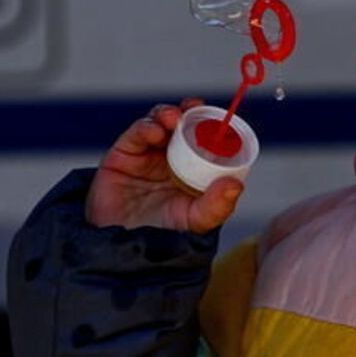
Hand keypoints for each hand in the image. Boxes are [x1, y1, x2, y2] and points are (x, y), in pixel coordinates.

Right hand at [86, 97, 244, 234]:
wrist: (119, 249)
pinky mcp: (122, 155)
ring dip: (167, 114)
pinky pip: (135, 134)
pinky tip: (153, 132)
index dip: (211, 125)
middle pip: (182, 125)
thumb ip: (216, 206)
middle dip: (189, 112)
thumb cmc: (161, 237)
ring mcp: (146, 156)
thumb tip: (236, 186)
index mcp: (193, 170)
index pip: (204, 140)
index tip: (220, 117)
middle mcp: (171, 159)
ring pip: (159, 123)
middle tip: (194, 107)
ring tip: (172, 118)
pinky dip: (145, 127)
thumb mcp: (195, 222)